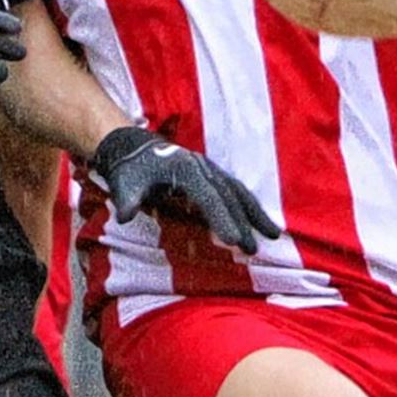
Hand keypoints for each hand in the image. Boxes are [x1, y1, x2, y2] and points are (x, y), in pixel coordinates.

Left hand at [91, 126, 281, 254]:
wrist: (133, 147)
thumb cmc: (128, 170)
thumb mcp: (123, 184)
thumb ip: (127, 200)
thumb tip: (125, 215)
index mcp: (183, 169)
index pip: (208, 197)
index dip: (221, 218)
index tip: (233, 239)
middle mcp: (202, 167)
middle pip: (228, 197)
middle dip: (242, 223)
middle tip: (252, 249)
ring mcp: (210, 170)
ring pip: (238, 192)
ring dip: (255, 214)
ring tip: (272, 235)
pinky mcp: (212, 175)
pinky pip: (236, 191)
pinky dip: (250, 206)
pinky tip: (262, 223)